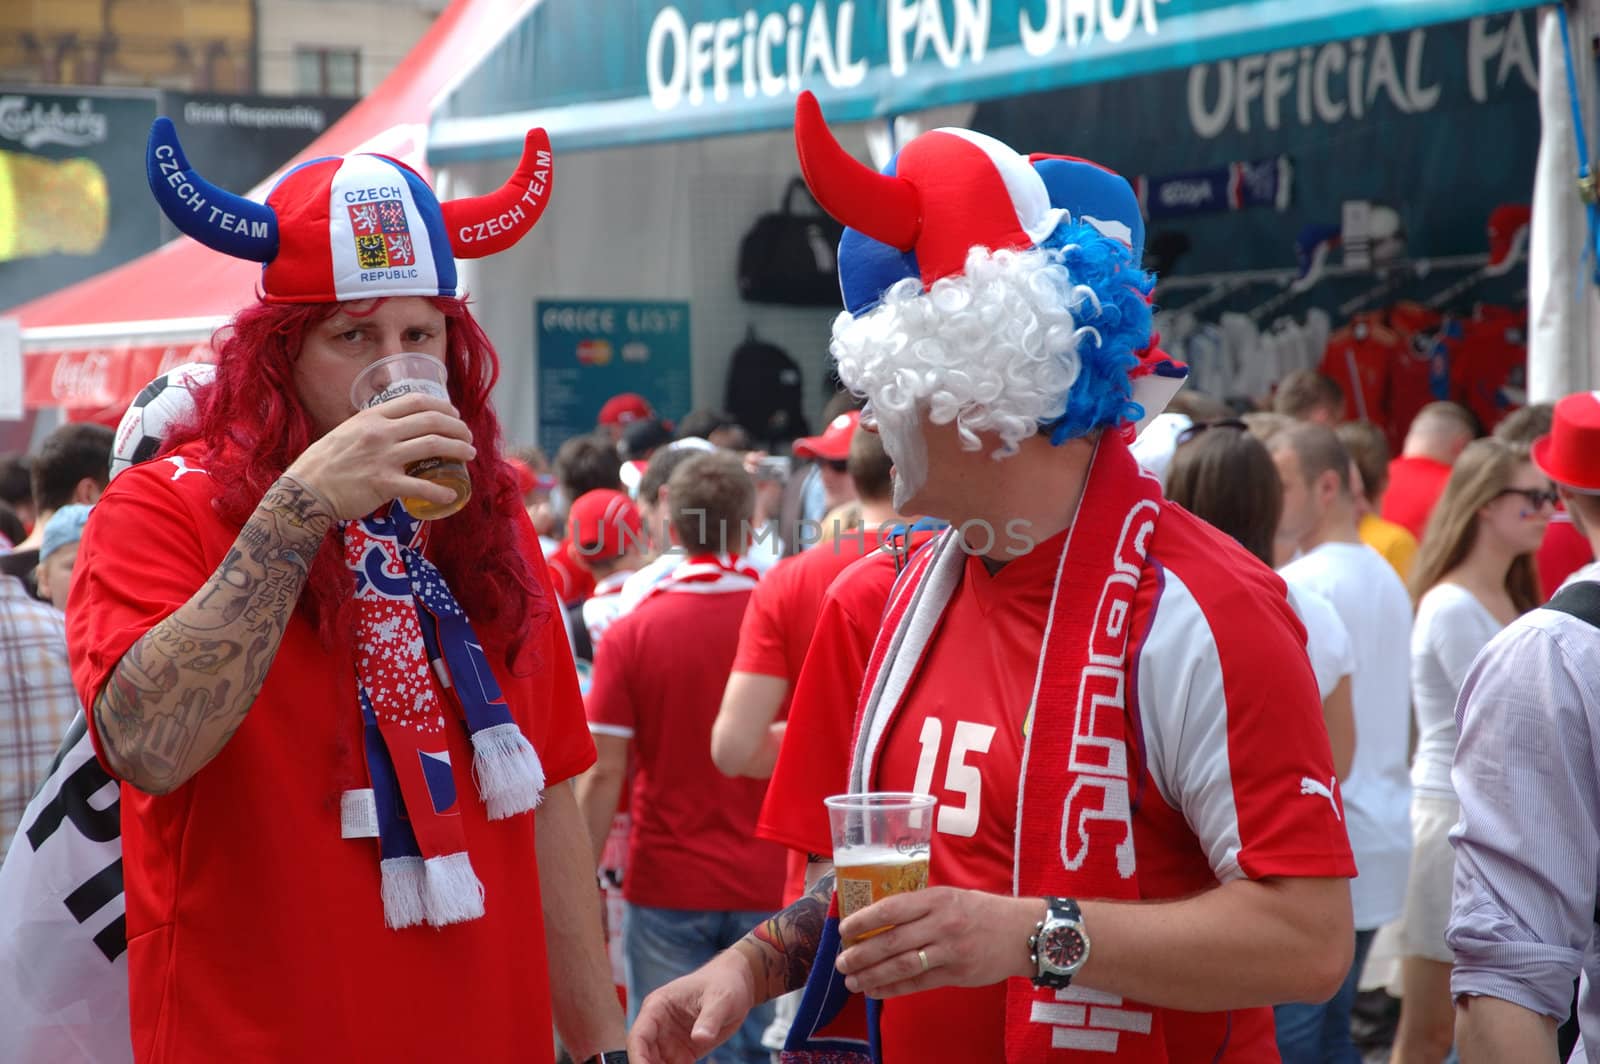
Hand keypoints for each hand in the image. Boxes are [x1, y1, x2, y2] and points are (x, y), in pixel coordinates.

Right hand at [286, 393, 475, 519]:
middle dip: (458, 428)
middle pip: (432, 421)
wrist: (306, 489)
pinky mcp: (384, 484)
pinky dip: (440, 491)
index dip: (443, 406)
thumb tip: (396, 425)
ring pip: (433, 446)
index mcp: (373, 417)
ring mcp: (383, 457)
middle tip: (468, 437)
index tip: (455, 415)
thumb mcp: (349, 431)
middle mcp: (380, 432)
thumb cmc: (326, 462)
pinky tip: (451, 494)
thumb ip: (373, 426)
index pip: (417, 401)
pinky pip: (421, 487)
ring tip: (469, 456)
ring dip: (458, 450)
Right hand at [629, 947, 758, 1063]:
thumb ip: (710, 1018)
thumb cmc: (724, 982)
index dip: (637, 1058)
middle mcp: (658, 1025)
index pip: (638, 1037)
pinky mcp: (682, 1052)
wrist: (737, 984)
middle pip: (643, 1055)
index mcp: (658, 1006)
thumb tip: (700, 1039)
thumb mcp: (721, 998)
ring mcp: (669, 1040)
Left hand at [834, 887, 1038, 998]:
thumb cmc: (982, 911)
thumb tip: (879, 919)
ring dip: (873, 975)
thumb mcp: (951, 896)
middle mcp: (942, 924)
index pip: (891, 909)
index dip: (864, 921)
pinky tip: (876, 990)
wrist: (1023, 932)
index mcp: (937, 899)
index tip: (844, 930)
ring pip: (903, 966)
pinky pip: (919, 984)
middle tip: (841, 962)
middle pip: (892, 941)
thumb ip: (920, 906)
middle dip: (861, 954)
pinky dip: (894, 989)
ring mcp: (950, 951)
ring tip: (852, 981)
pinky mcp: (957, 975)